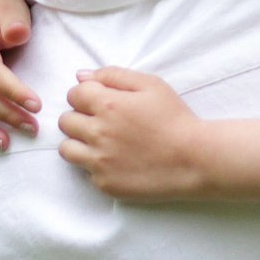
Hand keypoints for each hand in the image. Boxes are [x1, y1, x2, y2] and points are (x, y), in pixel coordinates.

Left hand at [58, 68, 209, 199]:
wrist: (194, 159)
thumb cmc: (175, 118)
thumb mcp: (151, 85)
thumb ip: (113, 75)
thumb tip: (81, 76)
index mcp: (107, 105)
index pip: (73, 94)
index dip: (85, 95)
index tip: (100, 102)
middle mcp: (97, 133)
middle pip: (66, 121)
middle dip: (80, 117)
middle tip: (102, 122)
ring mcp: (99, 161)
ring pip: (66, 149)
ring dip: (79, 142)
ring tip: (101, 143)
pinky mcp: (105, 184)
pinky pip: (86, 172)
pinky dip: (97, 166)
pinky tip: (118, 161)